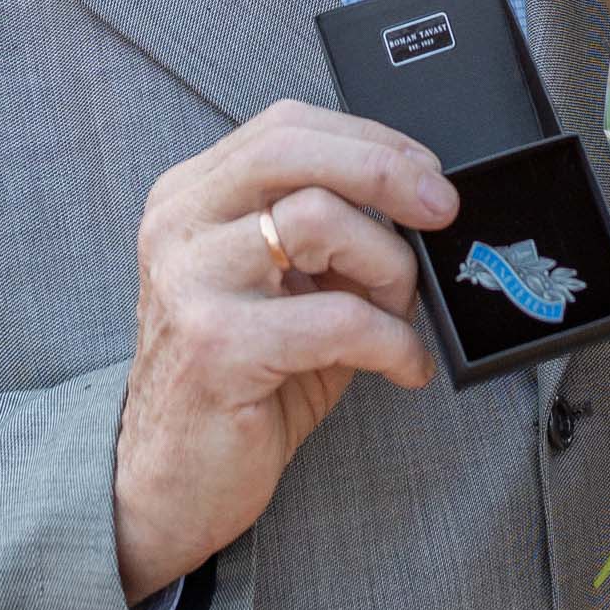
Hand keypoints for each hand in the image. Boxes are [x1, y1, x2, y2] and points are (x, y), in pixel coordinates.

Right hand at [113, 98, 451, 601]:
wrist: (167, 483)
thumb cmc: (238, 381)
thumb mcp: (281, 289)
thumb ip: (329, 236)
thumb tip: (421, 204)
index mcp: (191, 197)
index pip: (286, 126)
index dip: (370, 139)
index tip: (427, 170)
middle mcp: (180, 226)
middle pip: (293, 149)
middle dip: (386, 170)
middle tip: (441, 209)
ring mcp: (190, 283)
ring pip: (320, 219)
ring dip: (389, 265)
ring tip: (398, 312)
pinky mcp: (217, 348)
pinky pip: (338, 318)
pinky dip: (393, 340)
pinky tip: (404, 366)